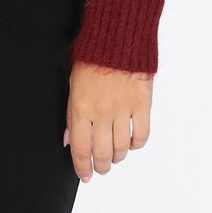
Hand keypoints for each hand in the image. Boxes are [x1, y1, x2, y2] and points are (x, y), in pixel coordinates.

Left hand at [65, 60, 153, 182]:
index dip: (82, 167)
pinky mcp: (142, 105)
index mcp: (81, 106)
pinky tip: (131, 142)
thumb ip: (72, 113)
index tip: (85, 175)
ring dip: (117, 157)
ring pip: (121, 149)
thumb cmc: (92, 57)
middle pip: (102, 153)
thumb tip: (69, 140)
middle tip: (101, 167)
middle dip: (101, 165)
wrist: (117, 37)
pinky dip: (136, 145)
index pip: (81, 149)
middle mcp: (102, 112)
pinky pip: (141, 136)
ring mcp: (123, 110)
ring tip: (115, 155)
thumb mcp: (72, 82)